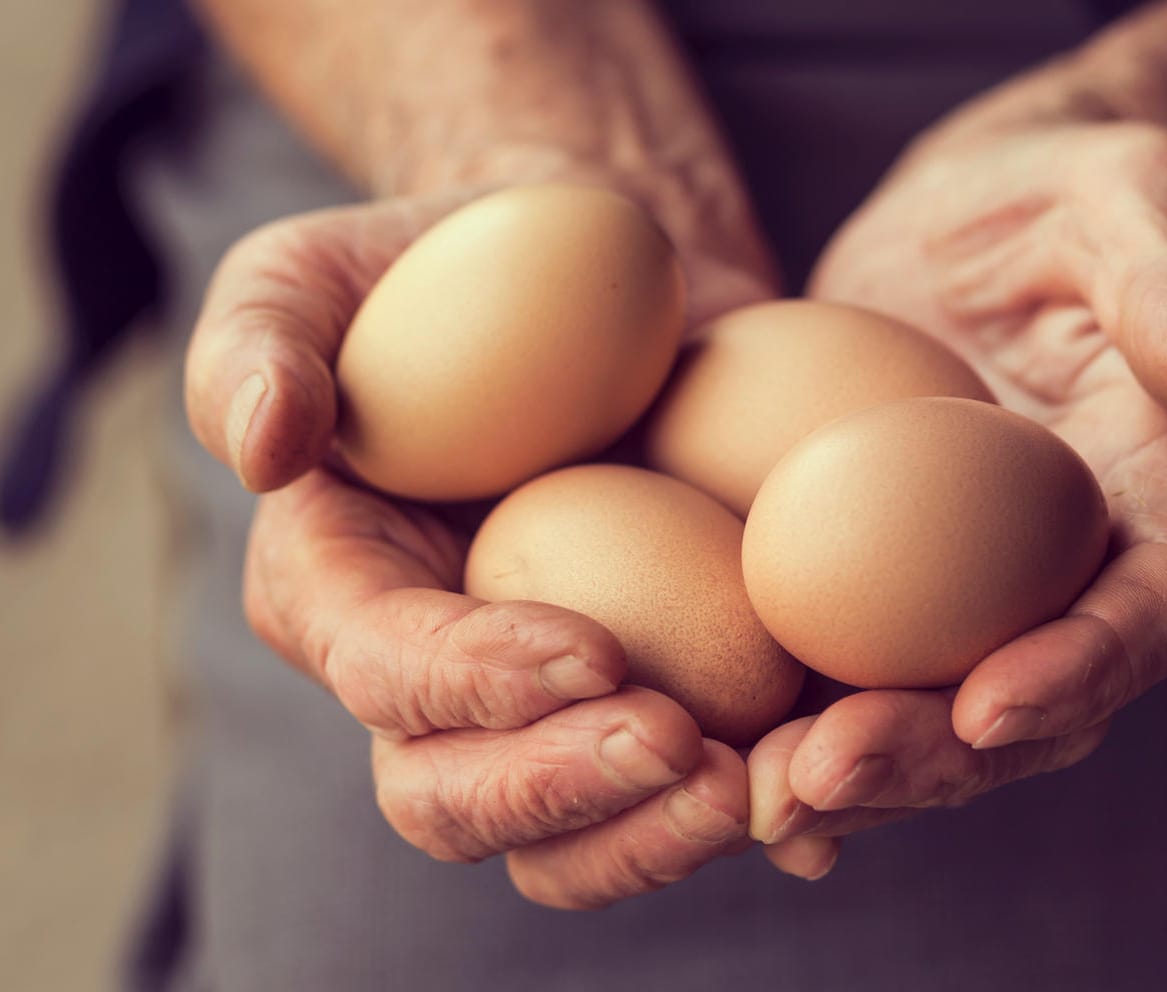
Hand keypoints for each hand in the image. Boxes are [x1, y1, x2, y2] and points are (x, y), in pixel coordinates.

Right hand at [186, 187, 775, 907]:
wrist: (602, 277)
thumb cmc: (447, 266)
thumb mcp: (319, 270)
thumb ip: (261, 339)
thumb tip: (264, 446)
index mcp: (340, 593)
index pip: (383, 671)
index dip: (471, 683)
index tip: (593, 652)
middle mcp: (433, 680)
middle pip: (459, 802)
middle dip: (563, 794)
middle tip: (682, 748)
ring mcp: (548, 704)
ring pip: (575, 836)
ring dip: (662, 835)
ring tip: (765, 787)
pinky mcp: (660, 688)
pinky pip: (686, 791)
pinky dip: (753, 812)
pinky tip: (818, 805)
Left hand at [750, 113, 1166, 878]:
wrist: (984, 214)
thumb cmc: (1076, 194)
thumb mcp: (1138, 197)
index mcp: (1166, 501)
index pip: (1155, 608)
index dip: (1084, 668)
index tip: (991, 703)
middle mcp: (1078, 575)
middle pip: (1032, 705)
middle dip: (935, 757)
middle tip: (821, 776)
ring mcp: (979, 592)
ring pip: (933, 718)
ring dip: (852, 772)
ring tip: (751, 795)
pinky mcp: (888, 581)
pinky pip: (851, 669)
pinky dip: (793, 724)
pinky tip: (717, 761)